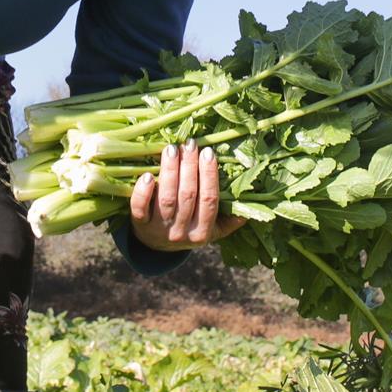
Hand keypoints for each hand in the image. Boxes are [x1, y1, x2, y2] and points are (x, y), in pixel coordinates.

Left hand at [129, 138, 244, 251]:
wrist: (156, 247)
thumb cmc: (189, 229)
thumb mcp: (213, 231)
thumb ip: (230, 220)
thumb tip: (252, 204)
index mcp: (202, 232)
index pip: (209, 201)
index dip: (209, 176)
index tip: (208, 152)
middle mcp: (181, 232)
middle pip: (188, 195)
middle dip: (190, 167)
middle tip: (190, 144)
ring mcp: (159, 229)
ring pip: (167, 198)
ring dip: (170, 171)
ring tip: (172, 149)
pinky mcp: (139, 224)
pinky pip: (139, 208)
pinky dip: (143, 191)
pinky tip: (147, 175)